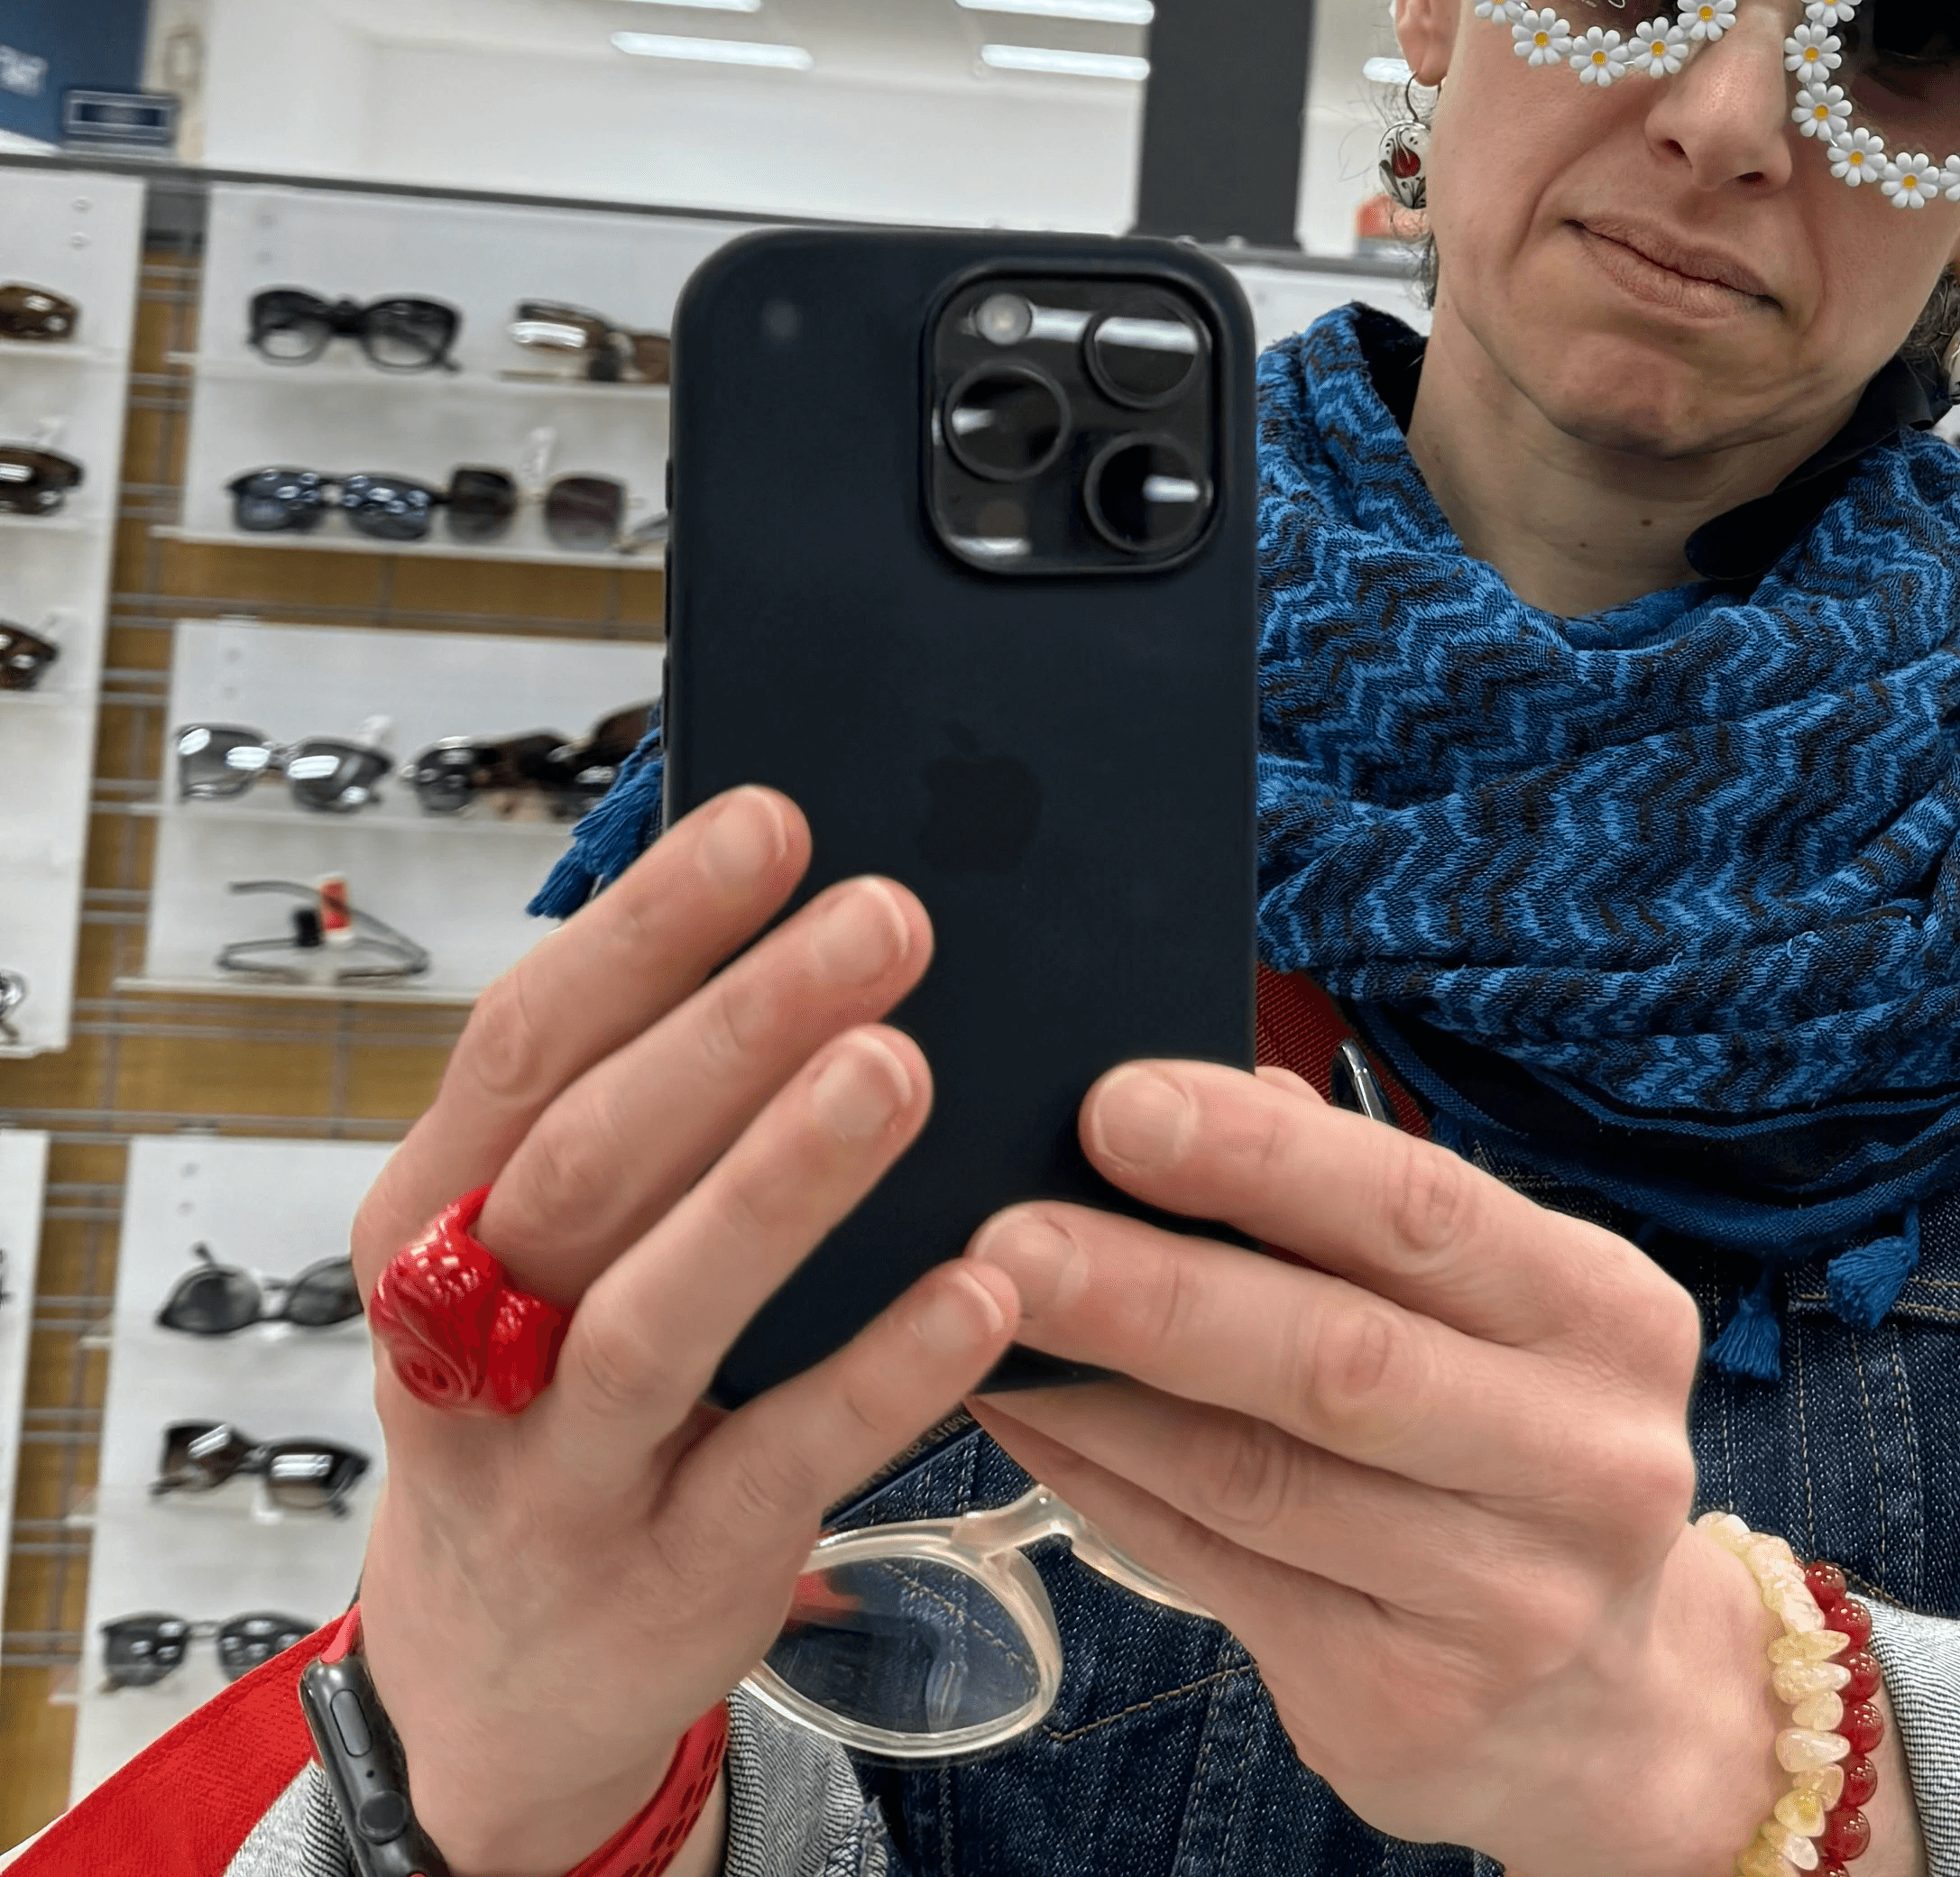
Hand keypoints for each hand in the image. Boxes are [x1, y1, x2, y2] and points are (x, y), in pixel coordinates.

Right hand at [349, 789, 1021, 1876]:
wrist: (506, 1677)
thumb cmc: (563, 1402)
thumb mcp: (559, 1252)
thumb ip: (652, 1112)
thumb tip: (806, 912)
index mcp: (436, 1215)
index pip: (530, 1042)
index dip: (647, 928)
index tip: (772, 819)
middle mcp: (470, 1333)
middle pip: (588, 1159)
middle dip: (736, 1029)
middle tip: (887, 915)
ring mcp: (561, 1466)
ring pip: (652, 1316)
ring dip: (779, 1186)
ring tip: (903, 1068)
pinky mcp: (672, 1566)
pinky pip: (781, 1457)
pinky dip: (881, 1370)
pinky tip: (985, 1288)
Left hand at [964, 1062, 1920, 1876]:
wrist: (1599, 1702)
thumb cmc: (1518, 1452)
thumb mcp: (1506, 1317)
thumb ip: (1379, 1219)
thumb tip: (1228, 1091)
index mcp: (1611, 1320)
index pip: (1426, 1215)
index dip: (1265, 1160)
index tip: (1119, 1103)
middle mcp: (1586, 1461)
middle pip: (1341, 1362)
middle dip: (1158, 1290)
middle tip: (1008, 1236)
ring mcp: (1506, 1600)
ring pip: (1257, 1480)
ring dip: (1101, 1396)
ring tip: (977, 1326)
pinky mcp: (1405, 1705)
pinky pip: (1215, 1573)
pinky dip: (1105, 1487)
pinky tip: (1030, 1424)